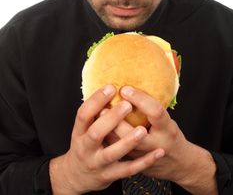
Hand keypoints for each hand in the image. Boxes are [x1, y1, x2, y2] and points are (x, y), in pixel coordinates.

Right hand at [49, 85, 163, 194]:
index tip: (111, 87)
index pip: (83, 114)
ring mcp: (97, 163)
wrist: (78, 177)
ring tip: (142, 130)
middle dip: (112, 119)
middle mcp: (85, 148)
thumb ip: (95, 115)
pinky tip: (158, 153)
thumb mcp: (83, 130)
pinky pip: (128, 169)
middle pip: (96, 133)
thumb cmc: (86, 145)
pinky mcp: (110, 175)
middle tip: (127, 105)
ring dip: (128, 141)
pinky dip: (144, 161)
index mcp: (79, 132)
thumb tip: (112, 88)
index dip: (96, 100)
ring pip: (112, 153)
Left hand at [106, 86, 216, 194]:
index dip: (140, 100)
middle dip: (117, 119)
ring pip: (121, 147)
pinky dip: (106, 141)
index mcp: (168, 129)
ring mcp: (144, 158)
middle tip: (104, 104)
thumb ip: (152, 108)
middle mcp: (157, 144)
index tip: (125, 89)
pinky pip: (116, 155)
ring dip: (107, 130)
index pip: (155, 112)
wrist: (178, 164)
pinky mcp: (133, 166)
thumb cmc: (170, 134)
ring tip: (97, 115)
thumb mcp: (167, 120)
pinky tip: (97, 130)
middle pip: (134, 134)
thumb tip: (132, 85)